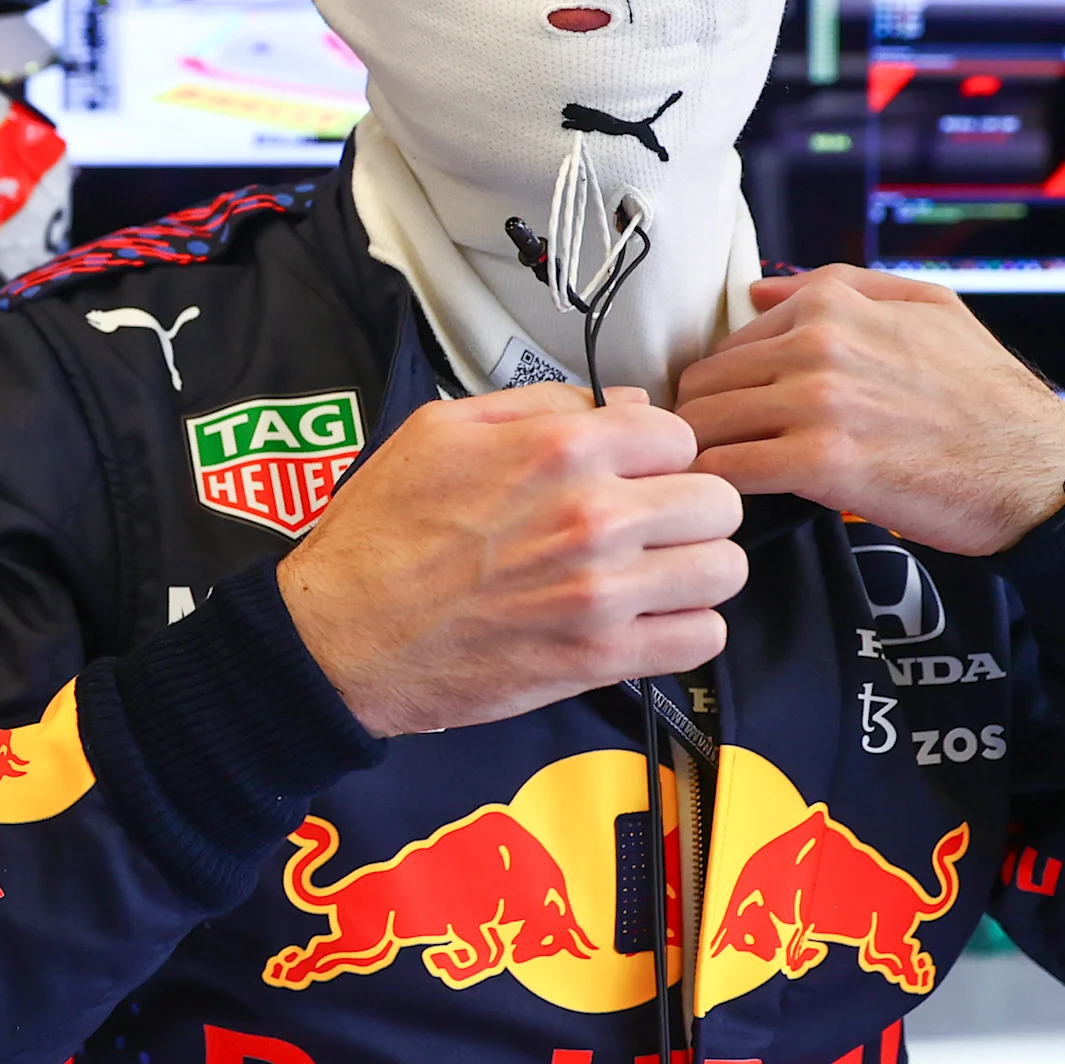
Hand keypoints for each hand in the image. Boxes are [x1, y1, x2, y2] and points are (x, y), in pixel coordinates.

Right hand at [278, 383, 744, 736]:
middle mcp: (593, 516)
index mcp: (559, 448)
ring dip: (694, 572)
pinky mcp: (599, 658)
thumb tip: (622, 408)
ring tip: (653, 576)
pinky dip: (684, 630)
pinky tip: (645, 620)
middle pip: (717, 502)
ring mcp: (601, 592)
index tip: (636, 476)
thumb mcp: (442, 428)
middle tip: (650, 527)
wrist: (341, 635)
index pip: (680, 435)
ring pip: (723, 571)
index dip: (659, 456)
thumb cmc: (381, 533)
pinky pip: (702, 638)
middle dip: (688, 511)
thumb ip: (542, 405)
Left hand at [673, 265, 1064, 556]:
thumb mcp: (930, 307)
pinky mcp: (821, 464)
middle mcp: (817, 346)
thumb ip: (840, 286)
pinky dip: (718, 490)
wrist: (1037, 469)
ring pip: (704, 427)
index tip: (729, 416)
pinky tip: (734, 504)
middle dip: (702, 421)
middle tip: (715, 456)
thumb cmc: (985, 394)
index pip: (727, 343)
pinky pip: (728, 471)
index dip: (722, 386)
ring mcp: (817, 404)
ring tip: (719, 484)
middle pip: (702, 385)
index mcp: (832, 305)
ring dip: (702, 458)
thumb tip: (755, 290)